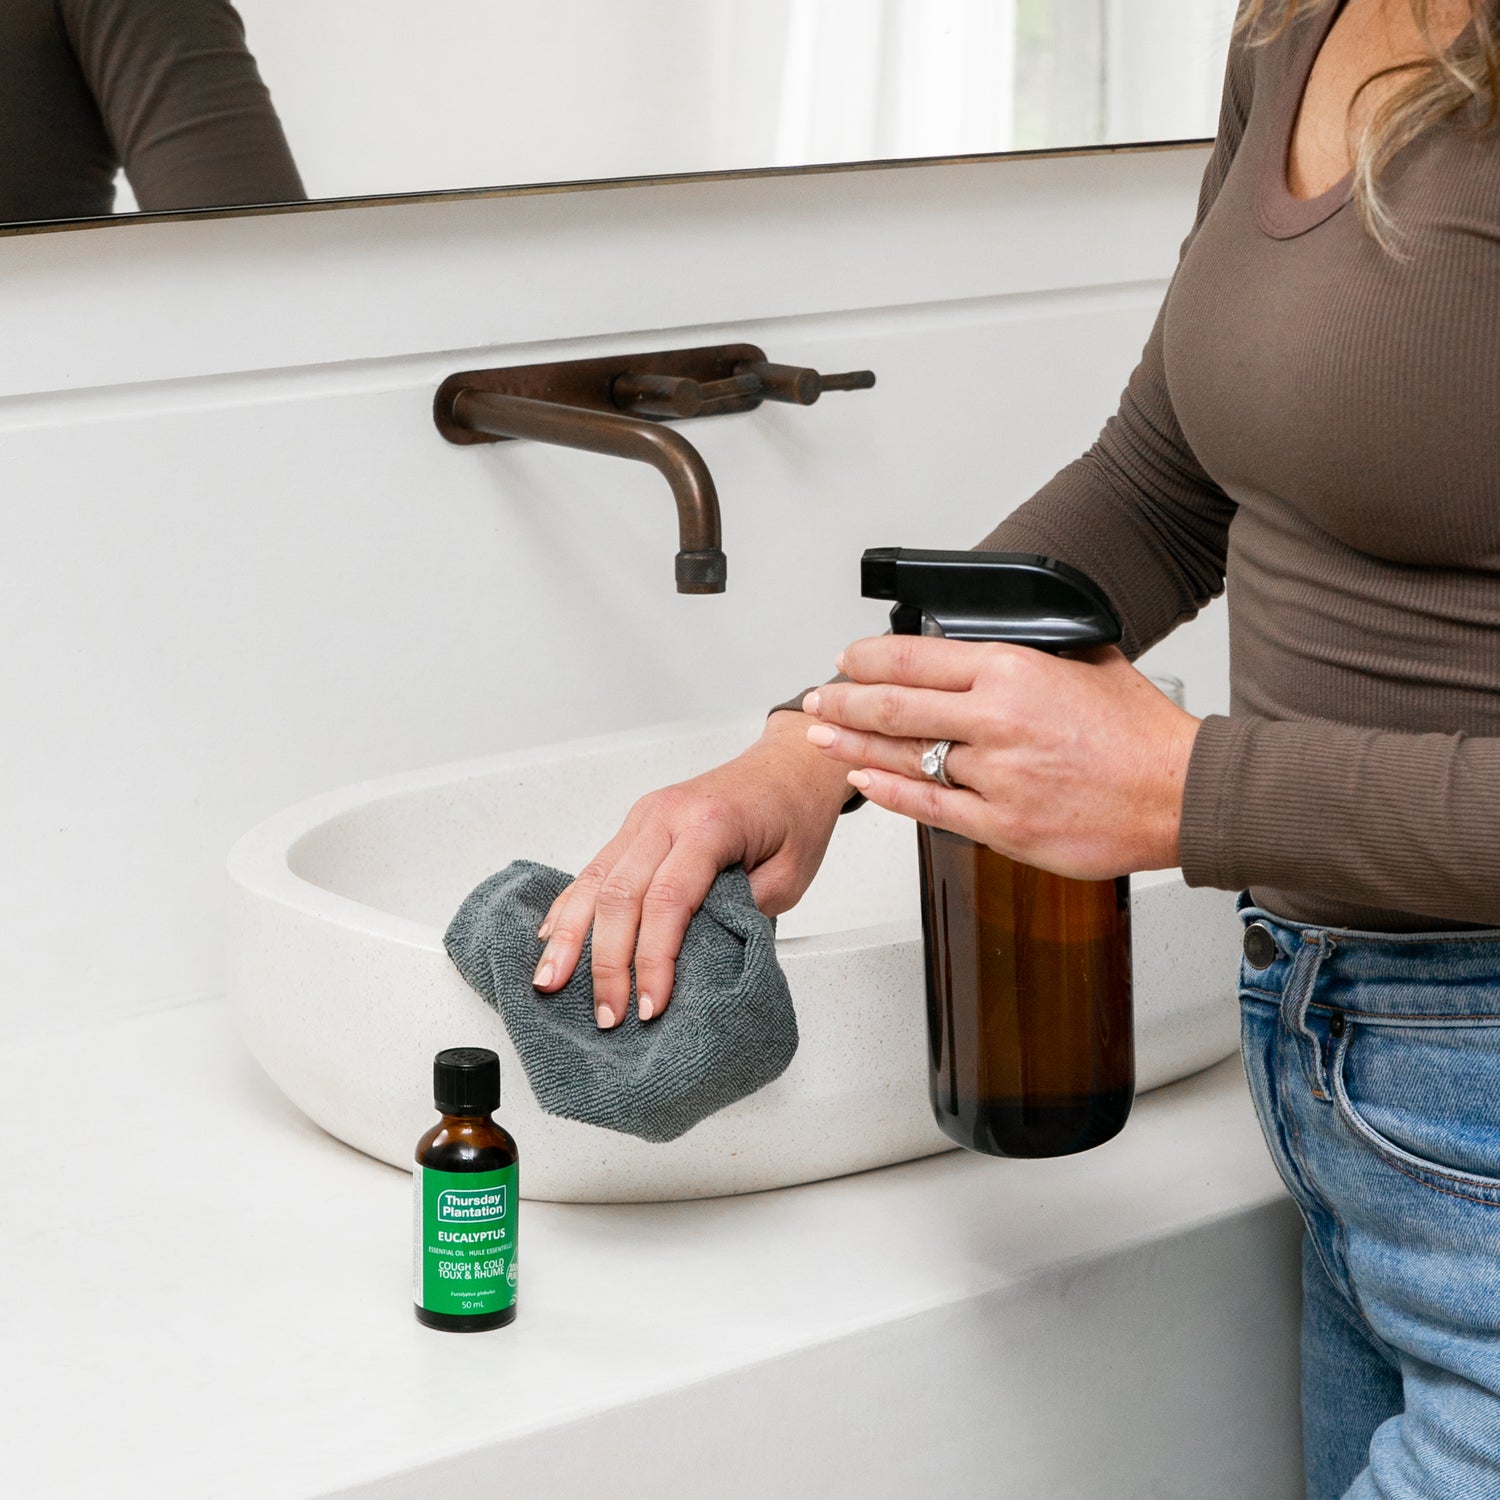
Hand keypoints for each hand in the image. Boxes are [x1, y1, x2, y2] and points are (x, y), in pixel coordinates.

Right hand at [531, 711, 850, 1028]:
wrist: (792, 764)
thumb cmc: (796, 816)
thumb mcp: (789, 876)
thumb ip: (739, 915)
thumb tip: (692, 962)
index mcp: (710, 825)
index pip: (668, 901)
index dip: (653, 960)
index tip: (650, 1007)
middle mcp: (667, 815)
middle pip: (620, 893)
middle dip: (607, 961)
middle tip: (606, 1014)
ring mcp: (645, 815)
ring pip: (595, 879)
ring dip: (570, 936)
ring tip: (550, 983)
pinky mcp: (637, 823)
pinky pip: (596, 867)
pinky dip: (572, 905)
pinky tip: (551, 937)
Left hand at [801, 636, 1199, 878]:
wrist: (1180, 795)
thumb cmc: (1142, 735)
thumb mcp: (1088, 662)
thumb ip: (1032, 655)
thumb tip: (994, 645)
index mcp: (1013, 672)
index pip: (914, 657)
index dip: (867, 658)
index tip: (847, 659)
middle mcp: (996, 721)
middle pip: (893, 706)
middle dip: (842, 701)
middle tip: (816, 699)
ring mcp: (996, 776)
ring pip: (904, 757)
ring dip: (853, 744)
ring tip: (822, 737)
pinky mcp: (1002, 825)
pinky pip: (928, 806)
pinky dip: (889, 792)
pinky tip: (863, 780)